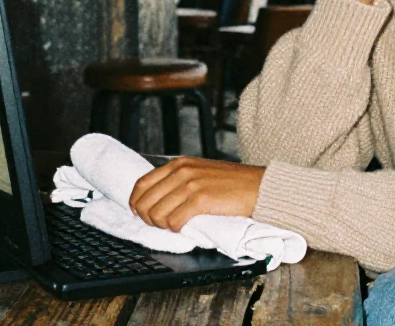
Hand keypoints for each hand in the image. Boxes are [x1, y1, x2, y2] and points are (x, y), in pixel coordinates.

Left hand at [128, 157, 264, 231]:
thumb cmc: (233, 183)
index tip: (138, 212)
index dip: (135, 202)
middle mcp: (182, 171)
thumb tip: (158, 197)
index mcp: (179, 164)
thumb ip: (180, 179)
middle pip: (145, 201)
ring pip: (157, 214)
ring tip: (174, 226)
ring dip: (162, 225)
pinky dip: (175, 229)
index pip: (142, 183)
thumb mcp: (201, 172)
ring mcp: (190, 185)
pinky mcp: (200, 200)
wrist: (259, 186)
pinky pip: (174, 221)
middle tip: (159, 224)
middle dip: (148, 218)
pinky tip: (184, 228)